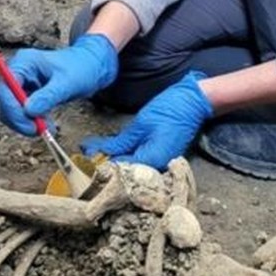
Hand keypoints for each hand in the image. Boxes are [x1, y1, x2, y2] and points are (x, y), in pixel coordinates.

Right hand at [0, 33, 118, 134]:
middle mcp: (19, 72)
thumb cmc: (81, 67)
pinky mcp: (27, 94)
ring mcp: (22, 83)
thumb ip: (48, 96)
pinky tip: (45, 123)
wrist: (89, 66)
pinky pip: (20, 113)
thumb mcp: (67, 83)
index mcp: (25, 62)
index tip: (28, 124)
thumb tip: (29, 111)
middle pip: (5, 101)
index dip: (12, 109)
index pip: (5, 88)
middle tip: (39, 131)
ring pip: (10, 110)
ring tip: (46, 127)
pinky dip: (30, 122)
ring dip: (25, 123)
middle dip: (19, 119)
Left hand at [80, 71, 213, 169]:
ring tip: (90, 151)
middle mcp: (156, 168)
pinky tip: (107, 149)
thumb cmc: (171, 110)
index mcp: (153, 162)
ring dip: (111, 159)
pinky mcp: (159, 156)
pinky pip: (137, 160)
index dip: (99, 168)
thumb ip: (121, 143)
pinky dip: (123, 155)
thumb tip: (98, 155)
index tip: (81, 163)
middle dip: (102, 165)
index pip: (120, 171)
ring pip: (129, 167)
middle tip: (82, 156)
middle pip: (124, 173)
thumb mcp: (141, 125)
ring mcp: (159, 163)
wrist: (194, 102)